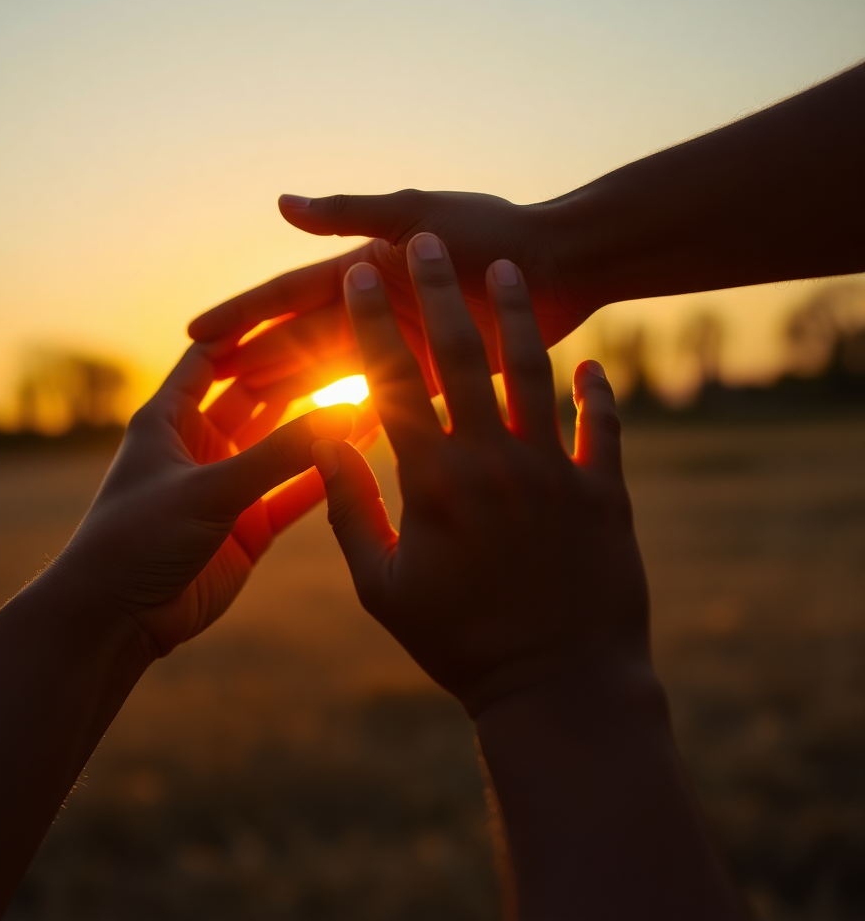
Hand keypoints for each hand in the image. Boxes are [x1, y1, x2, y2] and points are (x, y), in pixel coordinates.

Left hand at [55, 344, 354, 655]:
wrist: (118, 620)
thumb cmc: (138, 539)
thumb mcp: (209, 488)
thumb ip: (279, 454)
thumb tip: (345, 412)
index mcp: (169, 418)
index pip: (212, 357)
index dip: (251, 333)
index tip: (301, 307)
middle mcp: (200, 445)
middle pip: (257, 396)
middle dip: (298, 375)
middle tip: (349, 350)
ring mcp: (226, 487)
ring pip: (281, 446)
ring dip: (316, 426)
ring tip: (366, 396)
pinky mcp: (248, 527)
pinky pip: (293, 492)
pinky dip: (323, 476)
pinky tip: (359, 453)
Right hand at [187, 190, 591, 404]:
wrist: (569, 265)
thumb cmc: (497, 230)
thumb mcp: (419, 213)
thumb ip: (350, 214)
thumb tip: (280, 203)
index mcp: (369, 273)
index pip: (291, 296)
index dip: (244, 315)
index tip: (196, 336)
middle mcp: (382, 311)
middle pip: (305, 340)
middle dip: (258, 360)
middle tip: (208, 390)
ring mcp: (408, 347)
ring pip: (337, 374)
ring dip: (295, 389)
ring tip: (249, 414)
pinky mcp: (439, 378)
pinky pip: (387, 399)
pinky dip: (355, 411)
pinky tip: (324, 432)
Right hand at [309, 233, 647, 713]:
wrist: (557, 688)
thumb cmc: (458, 643)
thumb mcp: (383, 585)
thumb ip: (350, 509)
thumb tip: (322, 443)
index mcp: (433, 480)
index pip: (393, 381)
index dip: (371, 322)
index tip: (356, 277)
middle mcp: (493, 461)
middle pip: (461, 356)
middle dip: (437, 290)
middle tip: (423, 239)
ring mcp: (554, 471)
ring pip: (534, 373)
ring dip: (518, 316)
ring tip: (507, 268)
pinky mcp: (604, 492)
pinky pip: (601, 426)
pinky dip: (599, 392)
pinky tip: (596, 363)